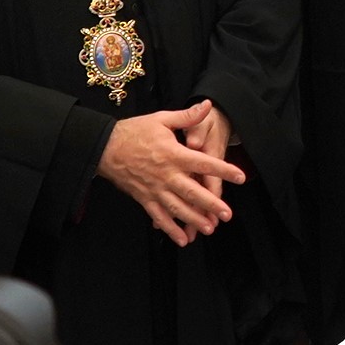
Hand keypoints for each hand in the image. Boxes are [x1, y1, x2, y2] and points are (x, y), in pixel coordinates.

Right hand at [97, 101, 243, 244]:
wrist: (104, 147)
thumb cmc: (134, 132)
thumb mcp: (161, 119)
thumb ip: (186, 116)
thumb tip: (206, 105)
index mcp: (173, 154)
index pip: (203, 163)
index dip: (223, 170)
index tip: (240, 177)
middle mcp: (166, 174)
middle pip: (192, 191)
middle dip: (210, 204)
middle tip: (226, 214)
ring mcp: (154, 189)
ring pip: (177, 208)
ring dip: (193, 219)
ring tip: (210, 228)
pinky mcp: (144, 198)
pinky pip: (158, 216)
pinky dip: (170, 229)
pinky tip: (182, 239)